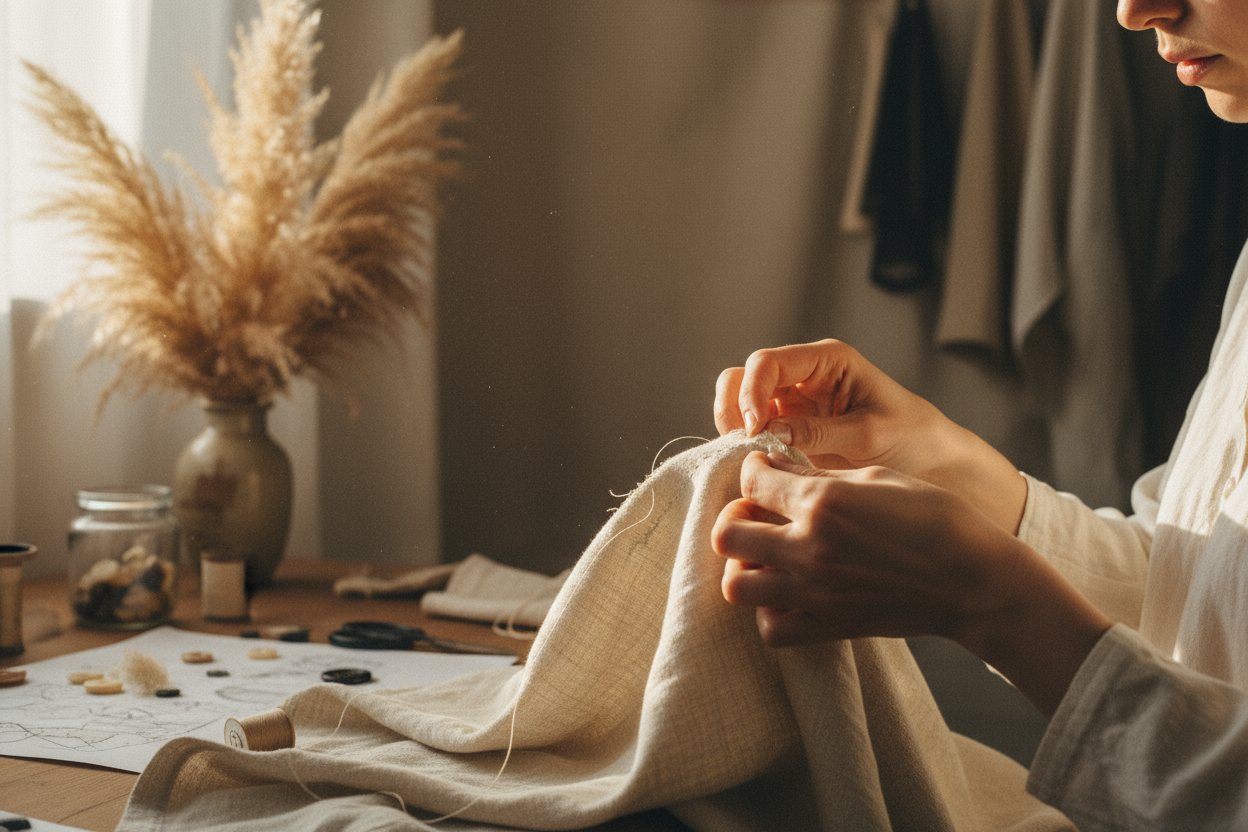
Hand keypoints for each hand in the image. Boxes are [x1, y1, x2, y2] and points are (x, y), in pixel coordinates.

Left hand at [712, 452, 1112, 717]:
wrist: (973, 581)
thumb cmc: (936, 518)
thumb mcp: (878, 476)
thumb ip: (820, 474)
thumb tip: (778, 468)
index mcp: (823, 503)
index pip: (749, 481)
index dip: (753, 470)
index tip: (767, 471)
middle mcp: (809, 549)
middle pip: (727, 535)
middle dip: (736, 517)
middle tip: (760, 513)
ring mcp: (815, 594)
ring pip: (736, 586)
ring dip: (745, 566)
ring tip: (769, 555)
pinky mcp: (829, 627)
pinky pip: (771, 629)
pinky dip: (769, 612)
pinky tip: (788, 593)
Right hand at [714, 339, 1025, 533]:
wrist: (936, 466)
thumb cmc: (914, 441)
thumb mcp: (869, 437)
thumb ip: (818, 432)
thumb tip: (767, 434)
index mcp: (827, 361)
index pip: (766, 362)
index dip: (751, 393)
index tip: (754, 431)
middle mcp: (804, 378)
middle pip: (742, 378)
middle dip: (734, 409)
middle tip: (746, 446)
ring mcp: (793, 405)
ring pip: (738, 403)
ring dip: (735, 429)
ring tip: (753, 459)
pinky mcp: (790, 433)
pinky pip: (752, 433)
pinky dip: (746, 449)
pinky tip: (761, 470)